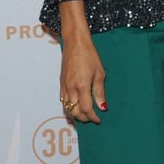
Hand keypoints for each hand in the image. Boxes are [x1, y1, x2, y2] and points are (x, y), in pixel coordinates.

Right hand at [59, 1, 106, 123]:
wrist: (75, 43)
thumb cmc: (90, 56)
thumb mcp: (100, 73)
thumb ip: (100, 92)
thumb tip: (103, 107)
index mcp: (82, 87)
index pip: (86, 109)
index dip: (92, 117)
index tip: (99, 119)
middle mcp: (71, 89)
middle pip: (75, 112)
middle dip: (84, 118)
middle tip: (92, 118)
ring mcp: (64, 86)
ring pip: (67, 108)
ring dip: (75, 115)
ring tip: (84, 115)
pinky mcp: (61, 83)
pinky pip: (63, 101)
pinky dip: (68, 107)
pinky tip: (75, 107)